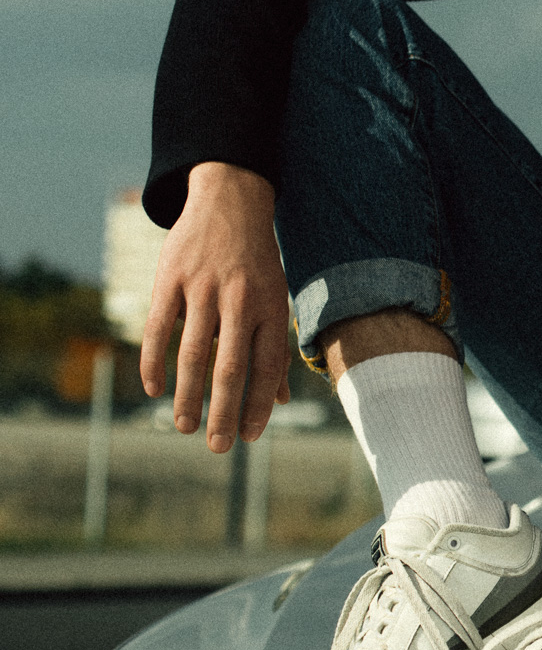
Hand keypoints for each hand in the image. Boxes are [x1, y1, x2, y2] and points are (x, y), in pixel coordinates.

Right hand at [140, 162, 291, 452]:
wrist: (230, 203)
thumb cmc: (258, 262)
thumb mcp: (276, 298)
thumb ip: (274, 348)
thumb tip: (278, 401)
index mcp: (270, 306)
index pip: (267, 364)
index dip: (260, 402)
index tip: (252, 435)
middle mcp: (239, 300)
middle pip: (232, 366)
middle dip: (226, 410)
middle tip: (219, 446)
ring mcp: (203, 289)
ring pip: (192, 353)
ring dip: (187, 395)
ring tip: (185, 426)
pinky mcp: (170, 280)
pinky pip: (159, 328)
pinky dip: (154, 362)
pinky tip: (154, 389)